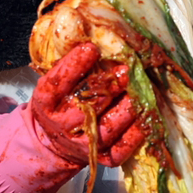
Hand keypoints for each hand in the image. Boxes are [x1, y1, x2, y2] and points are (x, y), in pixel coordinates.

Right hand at [30, 43, 143, 168]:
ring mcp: (85, 145)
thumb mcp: (55, 82)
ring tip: (140, 87)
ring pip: (110, 125)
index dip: (74, 66)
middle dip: (109, 85)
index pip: (57, 83)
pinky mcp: (105, 158)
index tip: (91, 48)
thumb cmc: (61, 102)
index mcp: (45, 103)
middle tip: (126, 69)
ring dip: (129, 104)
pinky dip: (139, 128)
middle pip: (88, 104)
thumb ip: (71, 64)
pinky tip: (147, 110)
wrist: (55, 142)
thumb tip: (94, 35)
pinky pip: (126, 144)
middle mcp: (63, 125)